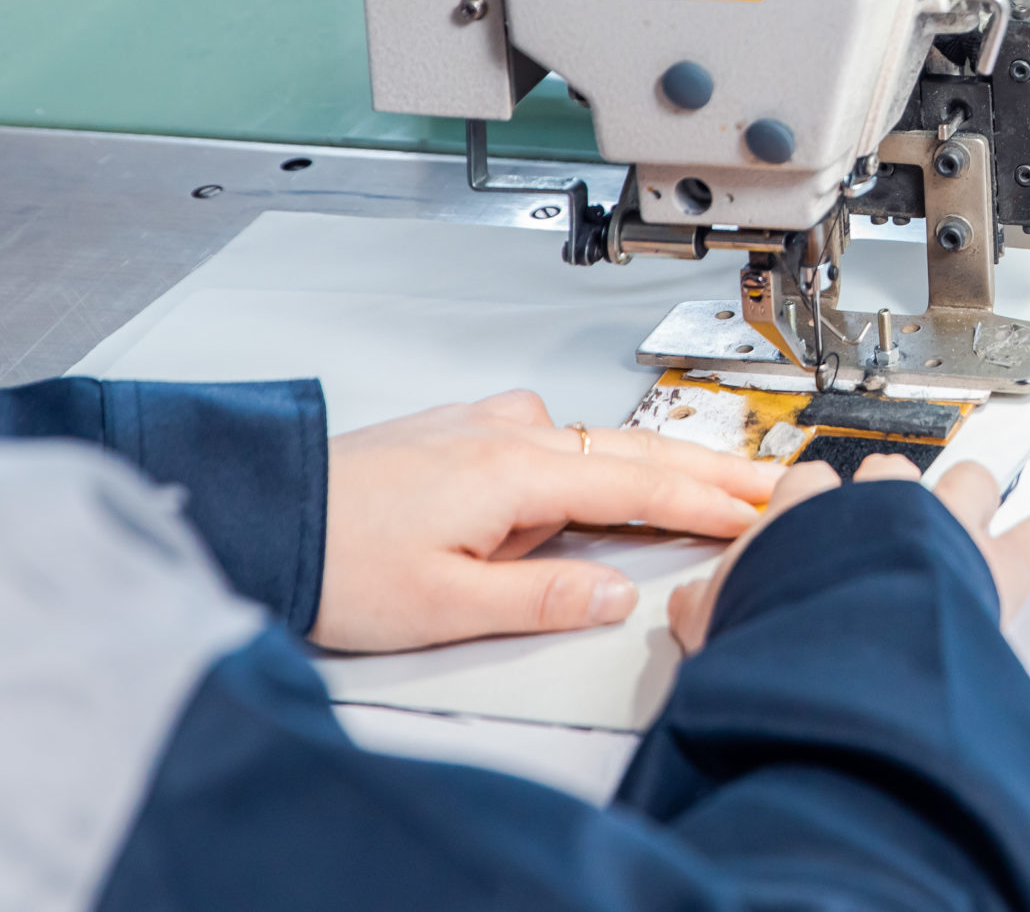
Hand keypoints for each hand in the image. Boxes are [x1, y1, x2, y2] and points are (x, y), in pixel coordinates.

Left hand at [313, 390, 780, 651]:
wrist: (261, 509)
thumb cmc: (336, 557)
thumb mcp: (445, 604)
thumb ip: (541, 596)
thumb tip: (614, 593)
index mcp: (517, 470)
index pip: (641, 484)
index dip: (709, 499)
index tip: (764, 508)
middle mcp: (508, 432)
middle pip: (633, 448)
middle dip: (707, 466)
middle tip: (769, 483)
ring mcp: (483, 424)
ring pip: (595, 439)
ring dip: (654, 458)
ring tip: (706, 480)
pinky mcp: (459, 430)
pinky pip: (552, 435)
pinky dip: (596, 453)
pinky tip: (593, 475)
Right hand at [668, 453, 1029, 653]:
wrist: (837, 644)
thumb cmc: (781, 630)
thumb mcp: (718, 620)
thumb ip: (711, 607)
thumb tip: (694, 610)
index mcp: (809, 510)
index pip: (808, 489)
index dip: (811, 511)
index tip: (811, 527)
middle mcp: (880, 502)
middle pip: (891, 473)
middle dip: (890, 495)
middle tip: (885, 528)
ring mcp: (943, 526)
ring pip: (967, 484)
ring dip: (969, 503)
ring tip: (969, 525)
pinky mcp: (995, 561)